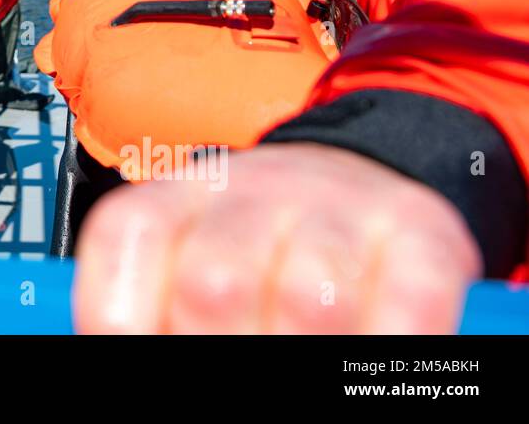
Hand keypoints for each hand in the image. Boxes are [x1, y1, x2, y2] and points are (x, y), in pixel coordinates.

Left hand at [72, 143, 480, 333]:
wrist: (363, 176)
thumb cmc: (258, 251)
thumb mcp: (186, 264)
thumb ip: (164, 310)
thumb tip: (132, 339)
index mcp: (175, 195)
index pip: (126, 233)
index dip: (124, 316)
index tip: (145, 347)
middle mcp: (250, 188)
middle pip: (212, 282)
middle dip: (216, 346)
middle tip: (236, 364)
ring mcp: (338, 205)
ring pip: (308, 297)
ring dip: (302, 347)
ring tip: (305, 359)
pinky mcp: (420, 232)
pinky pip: (408, 302)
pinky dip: (388, 345)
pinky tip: (367, 368)